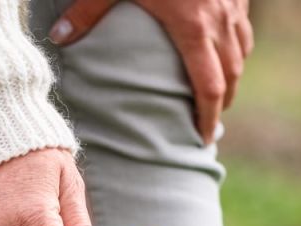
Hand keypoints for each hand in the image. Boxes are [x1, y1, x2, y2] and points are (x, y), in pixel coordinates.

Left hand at [49, 0, 252, 143]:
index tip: (203, 137)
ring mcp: (234, 3)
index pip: (208, 87)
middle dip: (223, 102)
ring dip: (233, 73)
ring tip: (220, 89)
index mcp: (192, 27)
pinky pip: (243, 24)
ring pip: (242, 50)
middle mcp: (220, 20)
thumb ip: (86, 10)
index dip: (208, 117)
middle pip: (232, 75)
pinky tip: (223, 43)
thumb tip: (57, 38)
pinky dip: (236, 42)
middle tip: (210, 121)